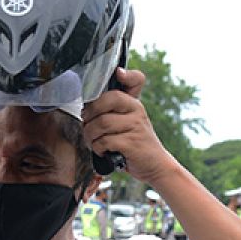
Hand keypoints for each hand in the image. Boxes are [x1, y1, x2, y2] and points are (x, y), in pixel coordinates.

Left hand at [81, 68, 171, 183]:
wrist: (155, 165)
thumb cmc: (134, 143)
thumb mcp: (127, 122)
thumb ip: (112, 111)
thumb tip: (86, 105)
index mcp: (134, 103)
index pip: (136, 80)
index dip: (127, 75)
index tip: (118, 74)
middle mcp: (137, 111)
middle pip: (106, 101)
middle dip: (89, 116)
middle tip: (88, 127)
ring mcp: (136, 126)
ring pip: (101, 123)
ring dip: (90, 136)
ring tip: (94, 142)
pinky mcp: (132, 143)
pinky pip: (105, 141)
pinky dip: (98, 148)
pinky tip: (103, 151)